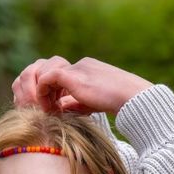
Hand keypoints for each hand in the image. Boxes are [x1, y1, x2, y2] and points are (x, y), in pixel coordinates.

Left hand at [12, 56, 152, 114]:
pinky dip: (43, 93)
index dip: (55, 92)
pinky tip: (49, 107)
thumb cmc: (120, 103)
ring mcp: (76, 68)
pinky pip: (46, 78)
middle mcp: (81, 64)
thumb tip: (62, 109)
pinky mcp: (72, 75)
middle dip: (46, 90)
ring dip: (42, 92)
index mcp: (88, 68)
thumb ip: (77, 103)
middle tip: (48, 108)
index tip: (56, 108)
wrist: (131, 97)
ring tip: (48, 109)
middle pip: (51, 71)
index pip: (62, 75)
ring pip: (45, 72)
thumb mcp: (94, 102)